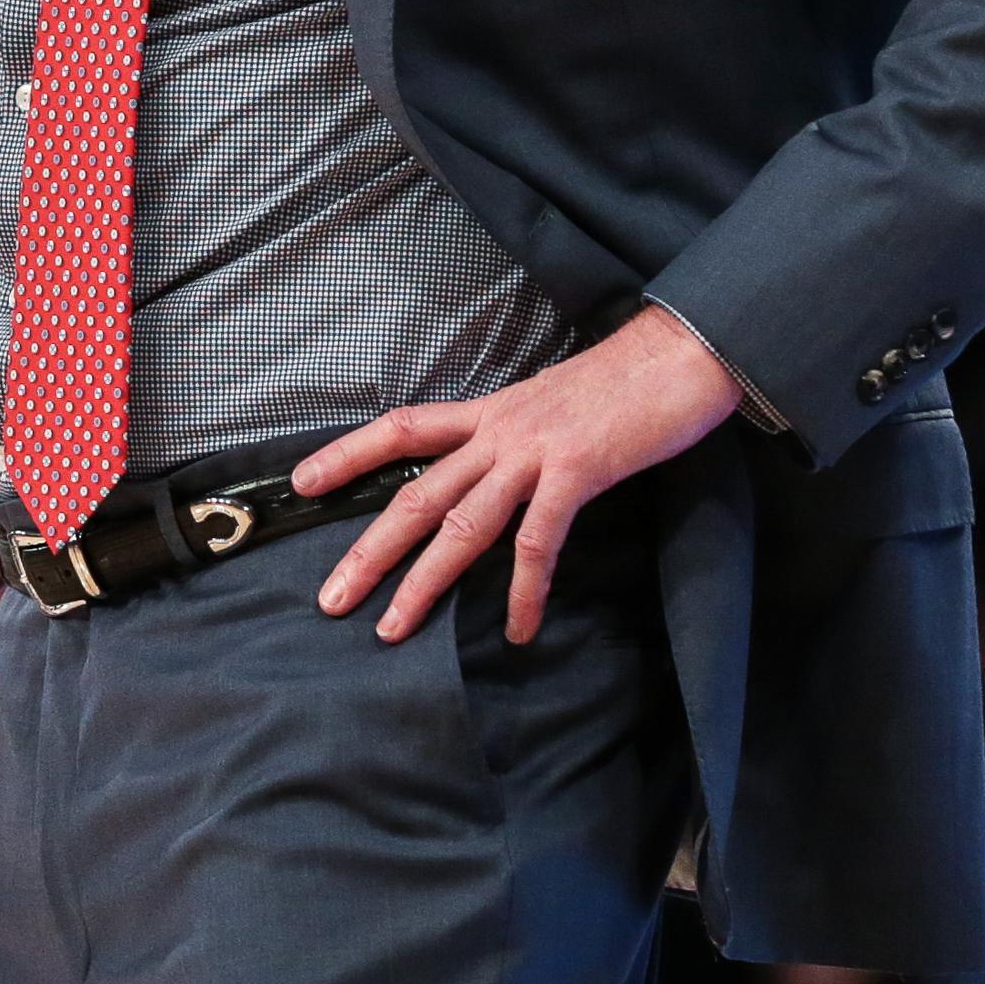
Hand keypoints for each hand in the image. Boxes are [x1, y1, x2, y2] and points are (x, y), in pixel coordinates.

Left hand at [299, 301, 745, 646]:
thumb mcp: (551, 406)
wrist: (682, 354)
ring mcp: (536, 451)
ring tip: (393, 629)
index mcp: (491, 412)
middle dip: (369, 550)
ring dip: (424, 582)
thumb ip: (517, 440)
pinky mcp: (578, 472)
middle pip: (416, 492)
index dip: (348, 454)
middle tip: (332, 598)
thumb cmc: (624, 385)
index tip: (302, 483)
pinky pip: (538, 541)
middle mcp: (500, 431)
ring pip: (461, 524)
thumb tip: (494, 478)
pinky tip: (516, 629)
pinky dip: (523, 590)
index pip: (402, 429)